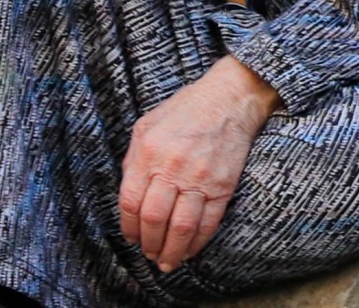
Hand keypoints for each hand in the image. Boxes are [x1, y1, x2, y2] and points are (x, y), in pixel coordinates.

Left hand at [118, 57, 278, 273]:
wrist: (230, 98)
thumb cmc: (186, 110)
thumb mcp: (147, 125)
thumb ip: (133, 161)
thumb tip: (129, 197)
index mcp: (148, 152)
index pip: (130, 202)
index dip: (128, 227)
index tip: (132, 237)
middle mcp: (172, 166)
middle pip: (154, 219)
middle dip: (149, 243)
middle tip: (149, 253)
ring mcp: (200, 177)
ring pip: (181, 228)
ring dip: (171, 251)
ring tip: (167, 261)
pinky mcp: (223, 186)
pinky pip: (208, 223)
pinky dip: (197, 243)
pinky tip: (190, 250)